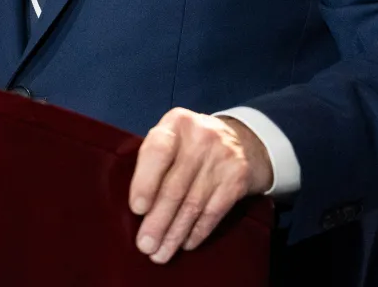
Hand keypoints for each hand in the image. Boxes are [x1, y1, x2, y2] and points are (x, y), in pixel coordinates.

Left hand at [128, 109, 271, 263]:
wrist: (240, 140)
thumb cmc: (190, 144)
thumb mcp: (172, 138)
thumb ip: (153, 161)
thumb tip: (137, 210)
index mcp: (177, 123)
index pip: (158, 150)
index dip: (146, 181)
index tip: (137, 209)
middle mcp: (201, 136)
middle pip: (175, 186)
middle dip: (158, 221)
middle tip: (145, 246)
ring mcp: (222, 157)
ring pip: (193, 204)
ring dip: (174, 234)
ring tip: (160, 254)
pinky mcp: (237, 178)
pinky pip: (213, 212)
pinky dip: (197, 231)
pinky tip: (185, 244)